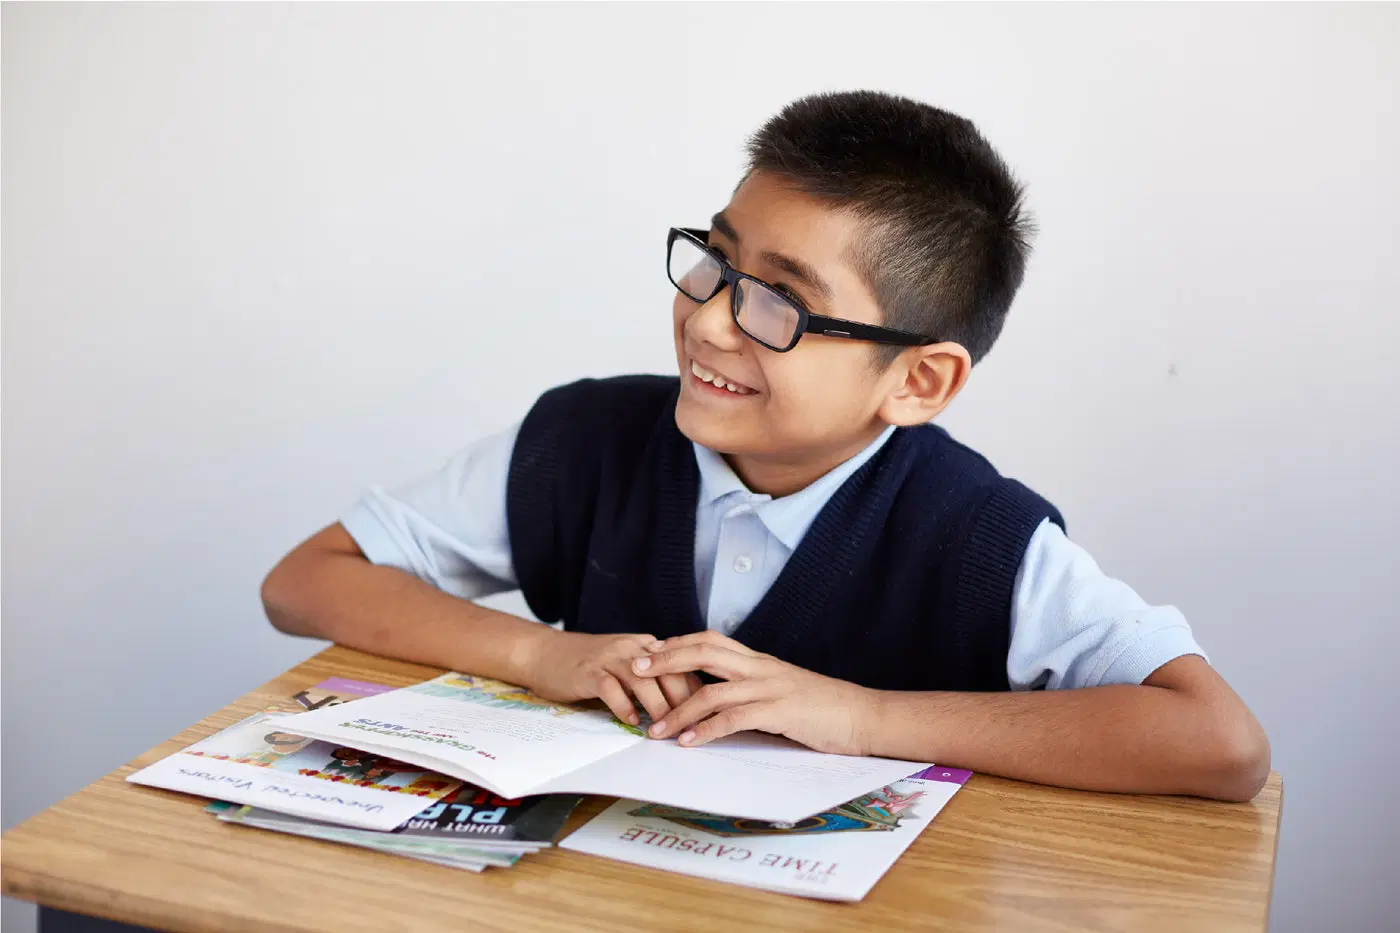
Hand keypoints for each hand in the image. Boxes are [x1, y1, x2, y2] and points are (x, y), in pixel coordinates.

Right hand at [520, 629, 701, 725]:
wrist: (544, 652)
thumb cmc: (589, 665)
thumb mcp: (626, 666)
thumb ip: (652, 680)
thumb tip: (685, 705)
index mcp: (646, 647)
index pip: (682, 667)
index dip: (697, 692)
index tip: (710, 716)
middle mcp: (631, 648)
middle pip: (669, 672)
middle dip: (684, 702)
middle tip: (695, 728)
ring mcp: (609, 658)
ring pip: (643, 681)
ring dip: (658, 707)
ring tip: (666, 730)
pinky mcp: (588, 671)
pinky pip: (610, 688)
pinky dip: (623, 705)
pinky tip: (632, 721)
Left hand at [630, 631, 877, 754]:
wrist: (863, 716)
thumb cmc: (824, 708)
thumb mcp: (783, 690)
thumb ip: (753, 690)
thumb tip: (721, 700)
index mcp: (759, 661)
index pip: (710, 640)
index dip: (678, 643)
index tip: (650, 651)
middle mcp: (760, 668)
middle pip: (703, 651)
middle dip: (665, 660)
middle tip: (635, 670)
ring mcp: (770, 688)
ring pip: (712, 690)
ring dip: (678, 711)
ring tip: (655, 730)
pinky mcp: (780, 712)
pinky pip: (735, 718)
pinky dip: (708, 730)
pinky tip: (690, 742)